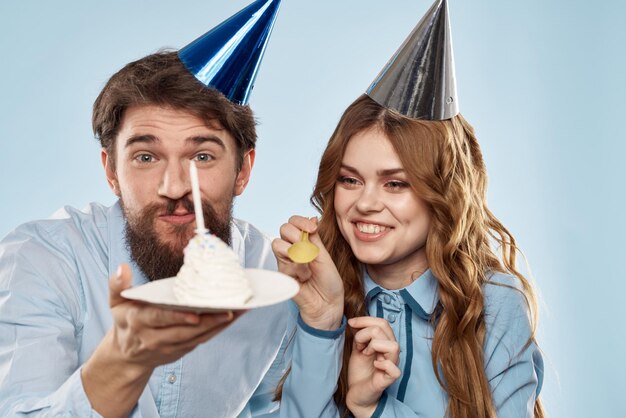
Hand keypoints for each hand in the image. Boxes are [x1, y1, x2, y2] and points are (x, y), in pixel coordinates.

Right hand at [107, 264, 239, 367]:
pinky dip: (220, 328)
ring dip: (220, 324)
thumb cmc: (125, 321)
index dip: (177, 318)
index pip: (159, 319)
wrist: (127, 355)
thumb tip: (122, 267)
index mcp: (139, 322)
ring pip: (198, 337)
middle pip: (185, 331)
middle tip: (229, 310)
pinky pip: (204, 339)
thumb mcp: (116, 302)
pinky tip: (236, 316)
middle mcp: (155, 337)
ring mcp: (171, 347)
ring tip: (240, 309)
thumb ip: (117, 285)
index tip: (194, 315)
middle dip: (208, 322)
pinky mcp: (183, 350)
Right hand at [272, 216, 343, 329]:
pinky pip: (282, 262)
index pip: (294, 222)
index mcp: (304, 242)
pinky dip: (296, 267)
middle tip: (309, 248)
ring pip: (278, 243)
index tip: (313, 228)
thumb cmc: (328, 281)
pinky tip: (303, 277)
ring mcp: (285, 261)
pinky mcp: (281, 273)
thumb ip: (315, 238)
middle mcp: (292, 248)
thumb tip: (312, 217)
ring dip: (296, 253)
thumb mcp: (324, 256)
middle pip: (284, 228)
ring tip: (307, 265)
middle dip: (296, 234)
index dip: (301, 221)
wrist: (327, 303)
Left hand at [346, 316, 400, 417]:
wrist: (356, 392)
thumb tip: (354, 320)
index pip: (382, 322)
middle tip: (358, 344)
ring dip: (375, 345)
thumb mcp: (357, 348)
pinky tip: (374, 365)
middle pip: (385, 329)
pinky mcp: (389, 379)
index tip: (351, 323)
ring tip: (365, 353)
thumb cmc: (360, 371)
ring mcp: (392, 365)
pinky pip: (394, 369)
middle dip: (365, 332)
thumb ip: (359, 334)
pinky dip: (383, 364)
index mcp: (385, 342)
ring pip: (393, 346)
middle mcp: (391, 352)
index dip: (365, 320)